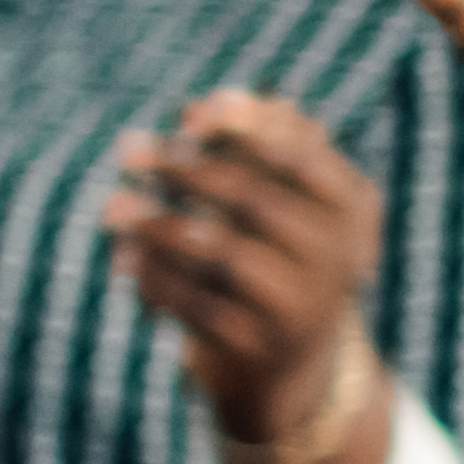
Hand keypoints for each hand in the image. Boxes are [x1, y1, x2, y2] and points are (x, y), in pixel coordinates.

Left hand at [94, 86, 393, 463]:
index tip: (184, 114)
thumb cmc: (276, 251)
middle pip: (255, 200)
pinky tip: (122, 260)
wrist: (293, 361)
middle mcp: (340, 255)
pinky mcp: (266, 346)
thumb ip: (247, 147)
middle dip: (183, 170)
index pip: (301, 155)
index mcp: (352, 205)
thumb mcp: (276, 197)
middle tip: (127, 149)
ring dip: (159, 225)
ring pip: (226, 255)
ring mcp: (308, 304)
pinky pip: (201, 307)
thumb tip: (199, 103)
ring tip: (110, 206)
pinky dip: (156, 280)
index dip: (243, 128)